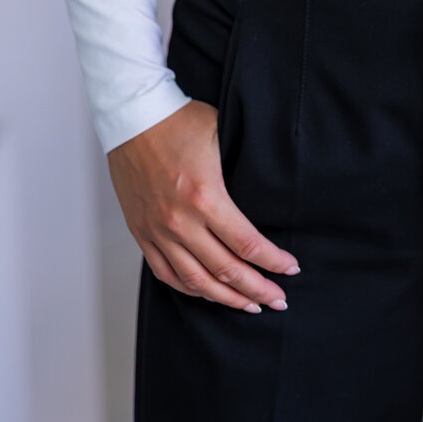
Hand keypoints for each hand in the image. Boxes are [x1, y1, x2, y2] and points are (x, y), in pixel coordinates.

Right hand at [107, 99, 299, 312]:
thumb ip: (240, 167)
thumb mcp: (221, 135)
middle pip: (226, 270)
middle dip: (258, 289)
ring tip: (249, 305)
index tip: (290, 269)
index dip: (273, 261)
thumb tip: (266, 188)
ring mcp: (158, 230)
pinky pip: (166, 273)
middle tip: (278, 300)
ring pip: (196, 281)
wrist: (132, 116)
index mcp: (206, 196)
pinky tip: (207, 292)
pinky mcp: (141, 232)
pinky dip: (189, 288)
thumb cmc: (178, 121)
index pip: (248, 243)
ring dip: (226, 298)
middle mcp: (181, 221)